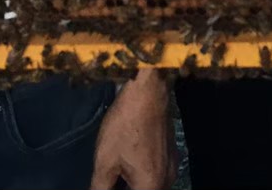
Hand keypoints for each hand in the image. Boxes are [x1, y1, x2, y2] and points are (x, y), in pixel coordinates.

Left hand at [89, 71, 175, 189]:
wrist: (148, 91)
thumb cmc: (125, 126)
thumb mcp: (105, 161)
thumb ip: (100, 188)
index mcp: (152, 186)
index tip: (103, 184)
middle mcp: (167, 179)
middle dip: (123, 188)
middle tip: (105, 180)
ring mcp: (172, 165)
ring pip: (148, 184)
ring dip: (131, 183)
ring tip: (113, 173)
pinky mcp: (171, 153)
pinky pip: (154, 172)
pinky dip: (140, 174)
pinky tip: (126, 162)